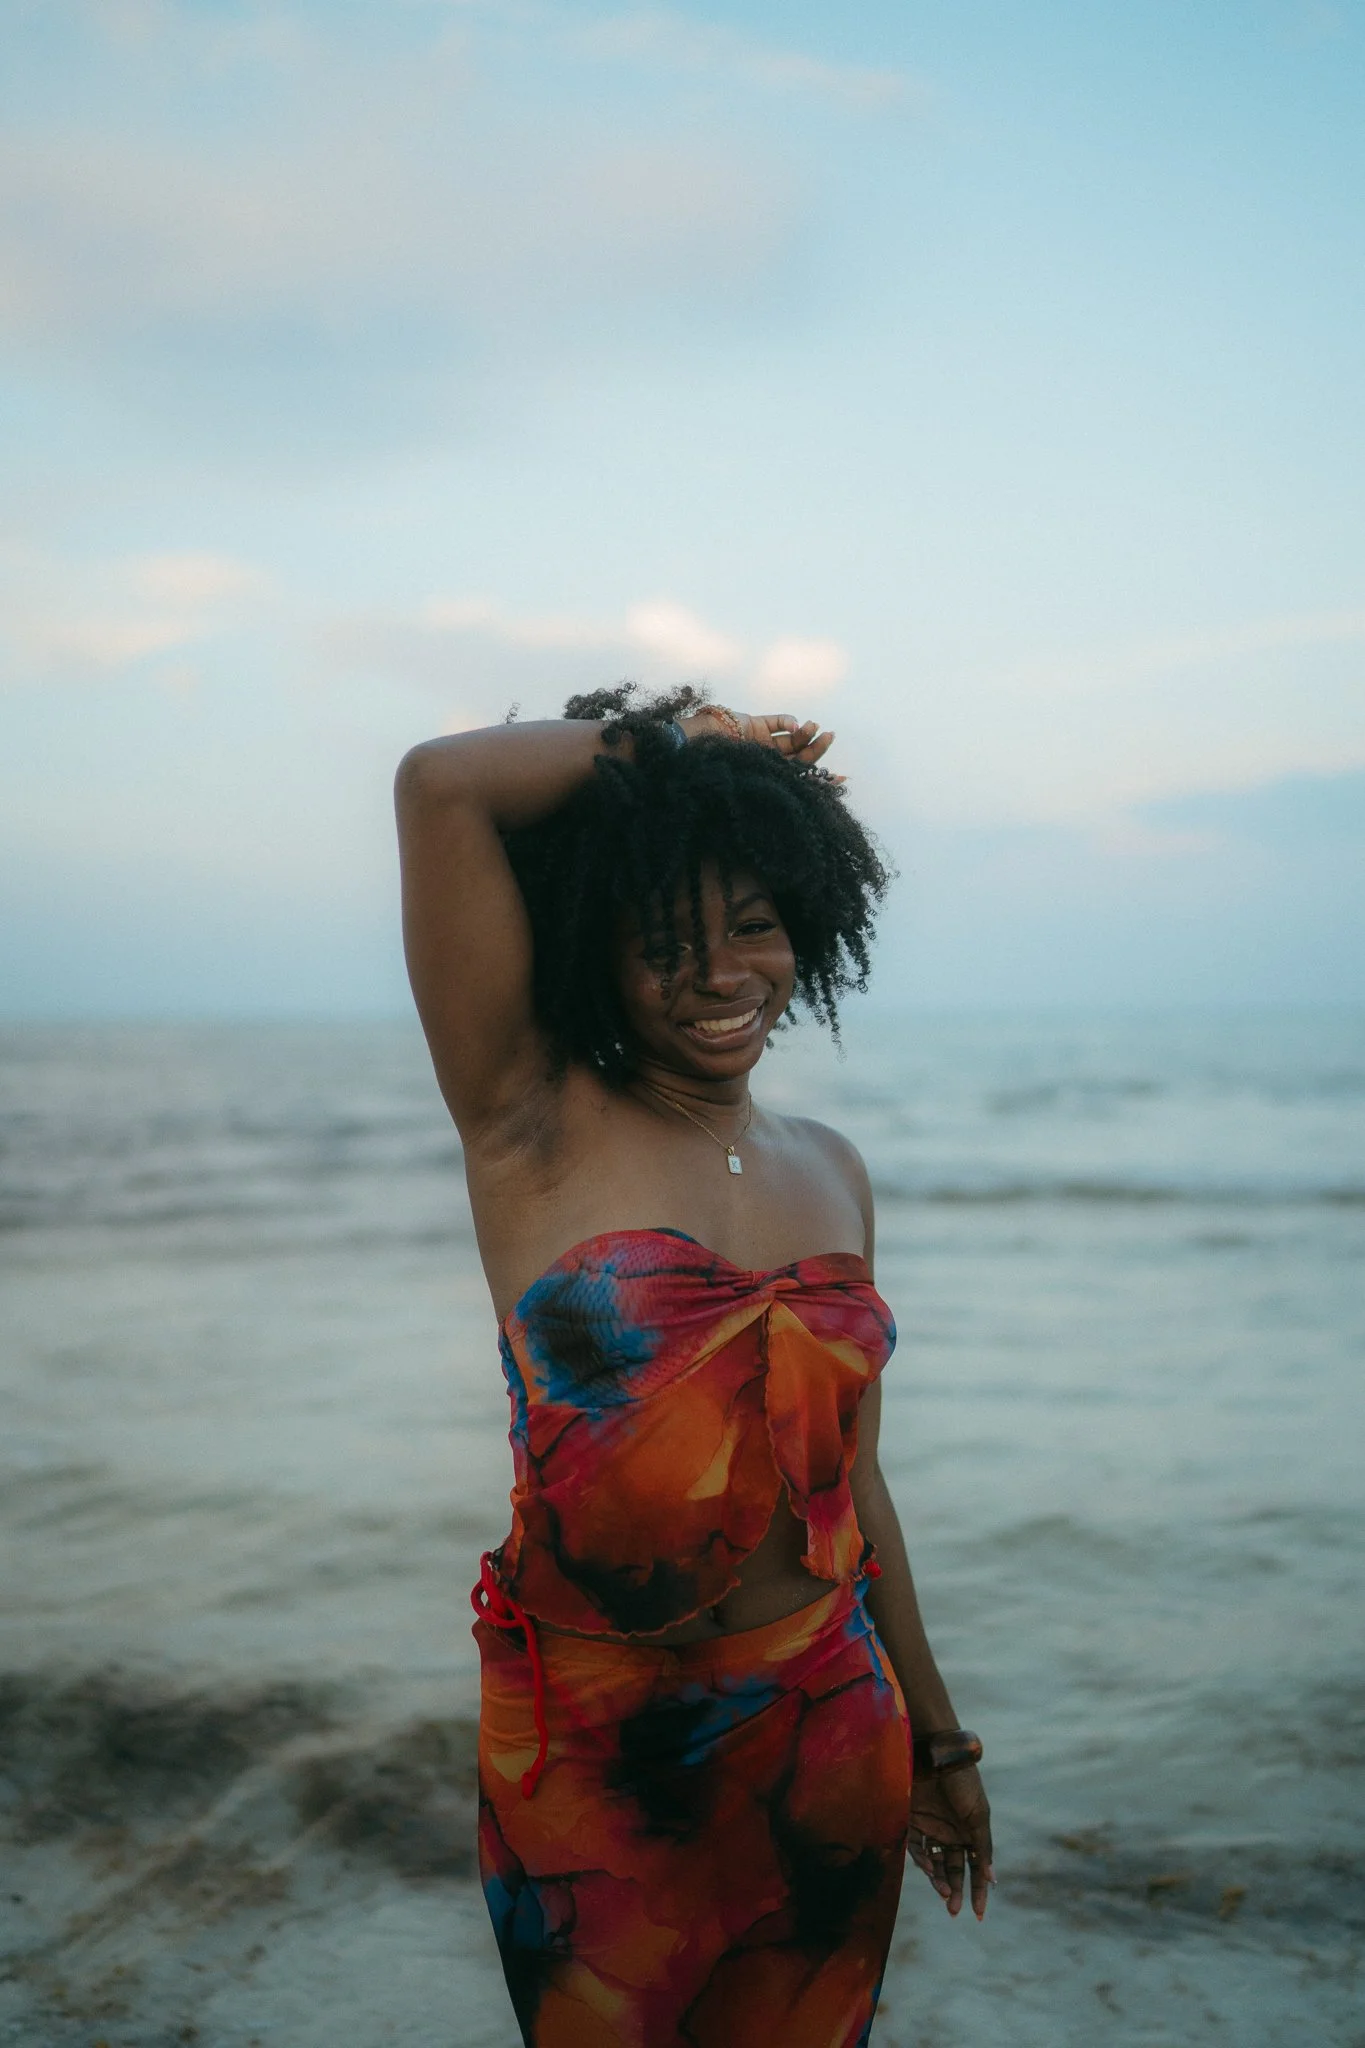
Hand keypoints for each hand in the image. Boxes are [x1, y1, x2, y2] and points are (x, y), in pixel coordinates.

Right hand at [685, 711, 840, 774]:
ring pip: (792, 738)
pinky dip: (788, 721)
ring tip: (815, 727)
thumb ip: (779, 788)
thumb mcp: (753, 786)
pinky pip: (777, 722)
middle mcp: (768, 763)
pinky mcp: (755, 725)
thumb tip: (810, 798)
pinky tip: (794, 724)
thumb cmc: (718, 775)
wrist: (693, 750)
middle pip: (800, 757)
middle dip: (817, 748)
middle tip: (830, 736)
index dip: (821, 780)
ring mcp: (763, 743)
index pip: (800, 781)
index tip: (843, 778)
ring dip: (806, 733)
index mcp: (770, 781)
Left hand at [908, 1763, 994, 1920]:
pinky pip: (916, 1848)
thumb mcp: (979, 1816)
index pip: (974, 1868)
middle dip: (955, 1890)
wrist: (939, 1755)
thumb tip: (992, 1880)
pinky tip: (930, 1868)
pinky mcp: (912, 1820)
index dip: (977, 1890)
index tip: (979, 1914)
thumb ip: (982, 1847)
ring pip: (934, 1862)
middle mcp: (950, 1832)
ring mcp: (931, 1827)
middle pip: (953, 1868)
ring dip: (939, 1879)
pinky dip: (922, 1861)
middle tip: (954, 1910)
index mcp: (970, 1832)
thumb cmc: (964, 1784)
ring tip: (944, 1893)